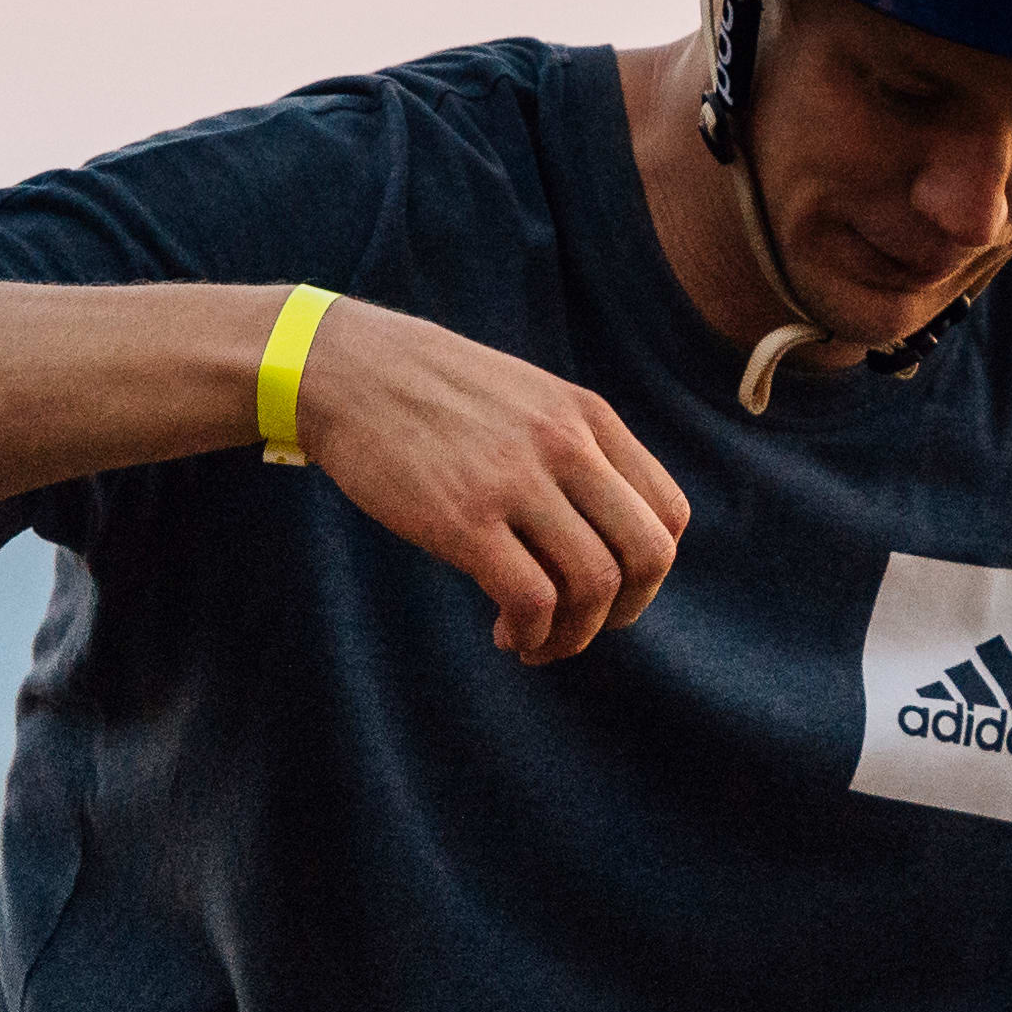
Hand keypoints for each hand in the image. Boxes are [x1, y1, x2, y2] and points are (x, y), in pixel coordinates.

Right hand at [288, 301, 691, 663]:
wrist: (343, 369)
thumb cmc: (432, 394)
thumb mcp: (526, 400)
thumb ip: (574, 454)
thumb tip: (603, 539)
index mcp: (588, 416)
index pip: (669, 513)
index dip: (649, 569)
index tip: (609, 588)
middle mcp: (566, 445)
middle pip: (648, 555)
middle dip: (626, 610)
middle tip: (583, 627)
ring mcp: (515, 481)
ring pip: (595, 585)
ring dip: (575, 635)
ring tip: (537, 642)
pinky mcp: (462, 519)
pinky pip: (532, 600)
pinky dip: (533, 634)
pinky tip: (508, 636)